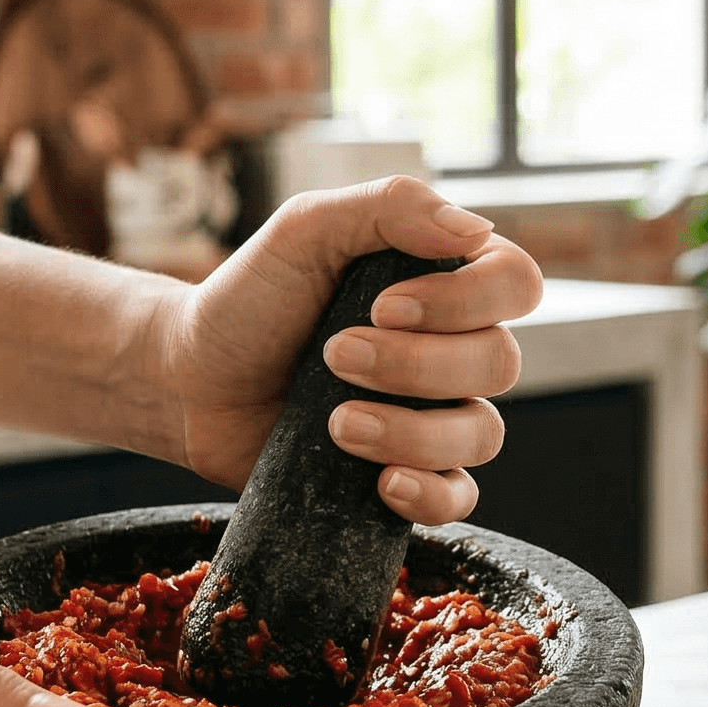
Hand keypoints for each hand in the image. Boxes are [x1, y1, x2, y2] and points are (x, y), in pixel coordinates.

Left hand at [159, 175, 544, 523]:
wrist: (191, 381)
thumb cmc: (250, 299)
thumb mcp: (305, 229)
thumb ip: (388, 208)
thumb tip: (474, 228)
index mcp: (444, 281)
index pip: (516, 284)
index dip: (466, 300)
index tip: (383, 306)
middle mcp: (455, 348)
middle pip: (500, 363)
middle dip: (416, 365)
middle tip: (334, 355)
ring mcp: (437, 416)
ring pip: (481, 434)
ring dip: (412, 431)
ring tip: (336, 422)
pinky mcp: (408, 474)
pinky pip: (458, 499)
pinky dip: (429, 495)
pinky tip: (382, 482)